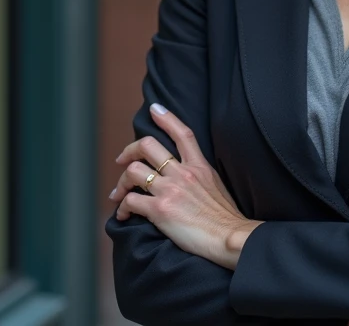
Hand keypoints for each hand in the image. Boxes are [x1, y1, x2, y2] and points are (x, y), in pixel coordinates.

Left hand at [109, 104, 259, 269]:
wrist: (230, 239)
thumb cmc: (225, 219)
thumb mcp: (216, 185)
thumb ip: (199, 175)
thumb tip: (186, 174)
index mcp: (199, 166)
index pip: (182, 133)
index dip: (166, 118)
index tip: (154, 109)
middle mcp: (183, 173)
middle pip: (148, 146)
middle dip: (129, 151)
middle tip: (121, 160)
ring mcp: (170, 189)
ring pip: (133, 171)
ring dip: (121, 182)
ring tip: (118, 194)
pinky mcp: (160, 209)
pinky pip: (131, 201)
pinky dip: (122, 208)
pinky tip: (123, 216)